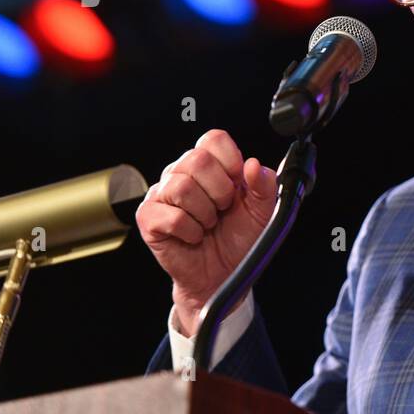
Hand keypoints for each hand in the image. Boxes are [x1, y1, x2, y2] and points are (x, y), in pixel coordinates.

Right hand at [136, 129, 277, 335]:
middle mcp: (181, 173)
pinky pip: (172, 216)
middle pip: (197, 160)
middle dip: (220, 191)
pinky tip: (194, 236)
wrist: (223, 273)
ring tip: (208, 224)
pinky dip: (191, 231)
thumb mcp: (262, 211)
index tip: (238, 186)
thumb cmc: (238, 238)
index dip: (230, 162)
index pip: (213, 139)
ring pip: (182, 188)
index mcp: (209, 164)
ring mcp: (161, 194)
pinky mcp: (149, 218)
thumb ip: (264, 185)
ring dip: (205, 214)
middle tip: (223, 210)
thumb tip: (253, 165)